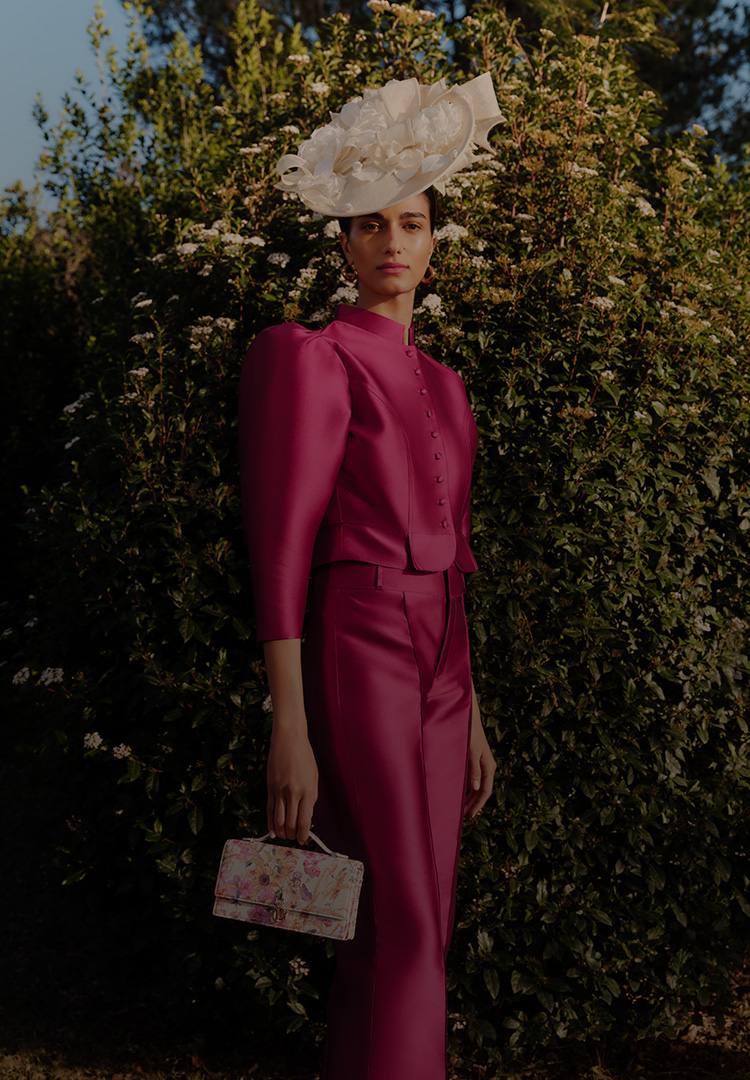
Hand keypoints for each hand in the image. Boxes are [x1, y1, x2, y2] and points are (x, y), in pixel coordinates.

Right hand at [266, 719, 318, 843]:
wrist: (289, 740)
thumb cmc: (304, 757)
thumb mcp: (313, 778)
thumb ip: (310, 797)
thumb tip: (306, 817)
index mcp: (308, 791)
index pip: (305, 822)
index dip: (304, 835)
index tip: (304, 840)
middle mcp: (294, 793)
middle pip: (291, 824)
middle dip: (293, 835)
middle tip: (294, 838)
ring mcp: (280, 791)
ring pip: (279, 821)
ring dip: (282, 832)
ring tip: (285, 836)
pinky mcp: (270, 788)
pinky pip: (269, 810)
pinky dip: (271, 823)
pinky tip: (273, 831)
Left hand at [464, 685, 495, 818]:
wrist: (469, 719)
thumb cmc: (470, 734)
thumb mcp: (471, 753)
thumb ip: (473, 770)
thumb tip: (476, 788)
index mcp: (489, 767)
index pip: (486, 791)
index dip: (478, 804)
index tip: (470, 815)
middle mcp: (487, 767)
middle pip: (482, 791)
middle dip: (474, 804)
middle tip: (463, 817)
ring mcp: (481, 764)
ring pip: (478, 786)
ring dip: (470, 798)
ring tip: (462, 809)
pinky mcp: (475, 761)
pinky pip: (473, 779)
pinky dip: (468, 788)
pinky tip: (461, 793)